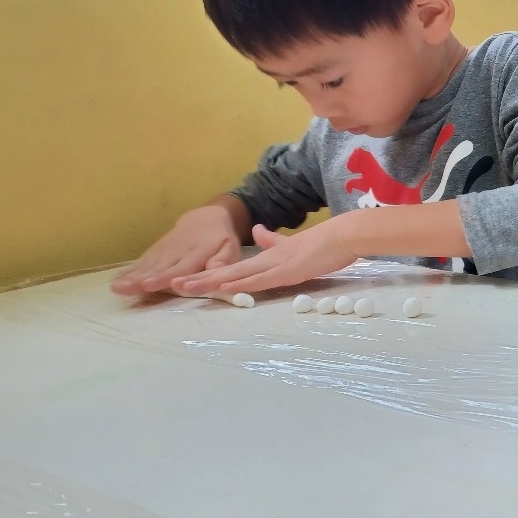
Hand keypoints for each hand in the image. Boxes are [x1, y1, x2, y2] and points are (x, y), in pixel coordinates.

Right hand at [111, 205, 241, 295]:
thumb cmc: (219, 240)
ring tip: (118, 287)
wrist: (205, 218)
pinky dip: (128, 271)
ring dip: (132, 277)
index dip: (170, 276)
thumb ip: (222, 262)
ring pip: (147, 266)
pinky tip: (116, 281)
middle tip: (132, 288)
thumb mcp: (229, 249)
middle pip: (160, 268)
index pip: (183, 267)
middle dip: (145, 278)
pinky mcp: (154, 252)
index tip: (158, 284)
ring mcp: (163, 252)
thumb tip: (217, 277)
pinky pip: (141, 263)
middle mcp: (177, 253)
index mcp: (197, 253)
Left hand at [172, 220, 358, 295]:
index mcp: (268, 256)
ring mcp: (276, 265)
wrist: (344, 235)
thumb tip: (256, 229)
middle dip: (200, 279)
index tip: (187, 278)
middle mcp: (266, 260)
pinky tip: (223, 286)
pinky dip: (239, 284)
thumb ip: (273, 240)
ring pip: (237, 276)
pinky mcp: (287, 271)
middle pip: (227, 271)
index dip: (210, 272)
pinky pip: (259, 280)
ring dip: (211, 282)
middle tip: (174, 285)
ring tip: (186, 288)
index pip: (233, 266)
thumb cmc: (324, 243)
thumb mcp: (292, 244)